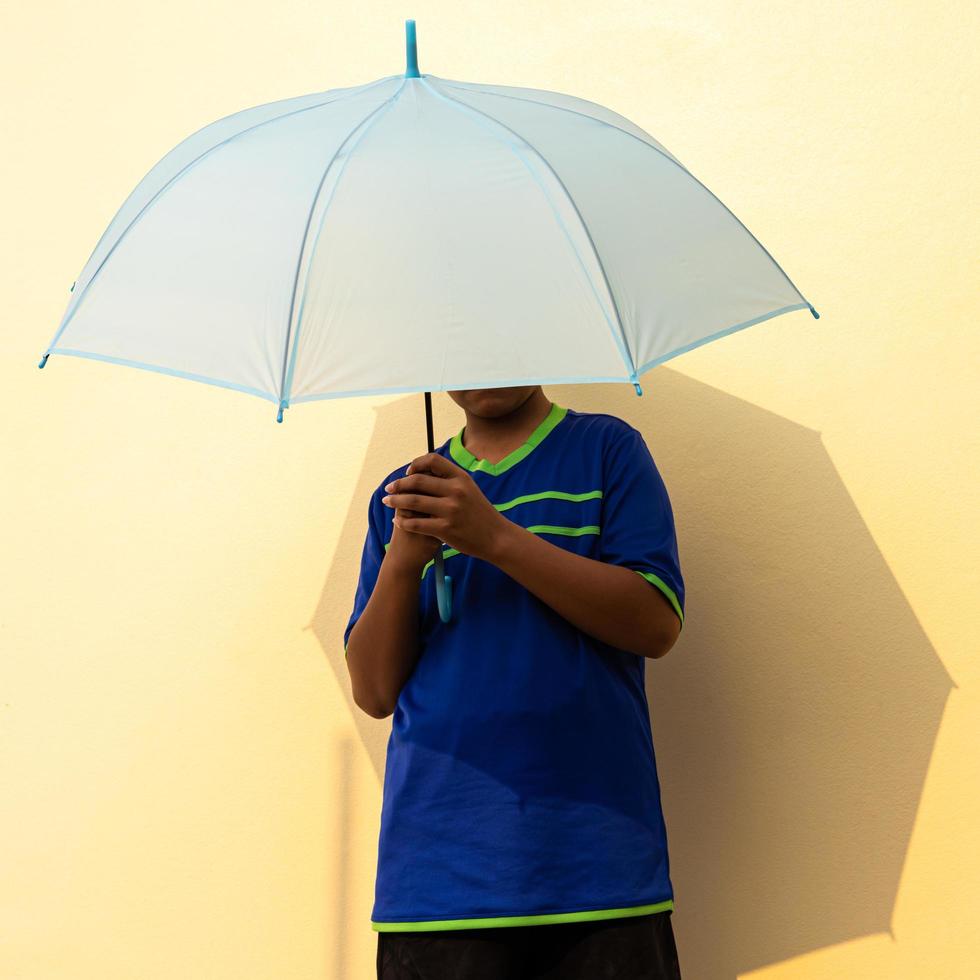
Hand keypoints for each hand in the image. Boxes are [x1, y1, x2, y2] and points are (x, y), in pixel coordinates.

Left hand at [381, 452, 511, 563]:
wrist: (496, 537)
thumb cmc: (480, 513)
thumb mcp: (469, 489)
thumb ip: (450, 480)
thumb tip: (425, 470)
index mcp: (461, 478)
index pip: (432, 461)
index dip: (416, 464)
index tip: (407, 473)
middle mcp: (456, 491)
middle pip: (417, 481)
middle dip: (399, 484)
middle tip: (389, 488)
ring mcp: (450, 510)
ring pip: (413, 502)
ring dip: (395, 501)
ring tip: (387, 502)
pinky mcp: (445, 529)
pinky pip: (416, 524)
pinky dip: (403, 522)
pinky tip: (398, 522)